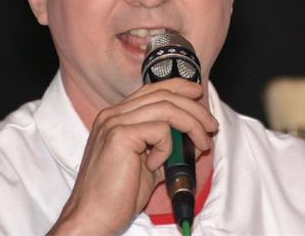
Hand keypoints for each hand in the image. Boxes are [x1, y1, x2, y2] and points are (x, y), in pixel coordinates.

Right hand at [48, 78, 217, 235]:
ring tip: (202, 143)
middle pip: (163, 94)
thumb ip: (165, 146)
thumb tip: (191, 138)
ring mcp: (114, 122)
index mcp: (116, 117)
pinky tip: (157, 165)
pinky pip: (160, 129)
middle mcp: (113, 114)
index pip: (152, 90)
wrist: (94, 217)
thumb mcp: (147, 164)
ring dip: (192, 124)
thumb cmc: (118, 195)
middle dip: (194, 107)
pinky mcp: (120, 136)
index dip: (179, 88)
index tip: (199, 94)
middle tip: (211, 126)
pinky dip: (168, 146)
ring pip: (166, 108)